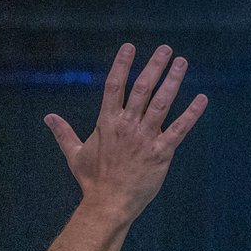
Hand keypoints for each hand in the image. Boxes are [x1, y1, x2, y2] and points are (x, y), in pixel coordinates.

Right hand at [45, 44, 206, 225]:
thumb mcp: (74, 154)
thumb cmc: (92, 180)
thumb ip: (63, 132)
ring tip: (181, 62)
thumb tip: (48, 118)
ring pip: (162, 103)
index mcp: (106, 123)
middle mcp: (127, 126)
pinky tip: (202, 99)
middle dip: (154, 66)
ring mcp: (145, 138)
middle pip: (142, 89)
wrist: (108, 204)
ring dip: (172, 81)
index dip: (122, 65)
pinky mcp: (161, 153)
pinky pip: (179, 129)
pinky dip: (191, 113)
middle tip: (165, 49)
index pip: (114, 86)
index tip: (129, 47)